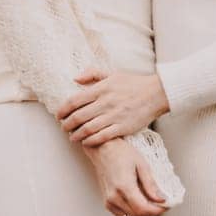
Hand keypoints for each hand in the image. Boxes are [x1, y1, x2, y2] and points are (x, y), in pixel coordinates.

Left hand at [55, 68, 170, 146]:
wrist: (156, 93)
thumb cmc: (133, 84)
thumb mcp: (112, 74)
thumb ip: (92, 74)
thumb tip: (75, 79)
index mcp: (101, 89)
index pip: (74, 101)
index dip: (63, 110)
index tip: (58, 115)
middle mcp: (106, 102)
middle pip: (78, 117)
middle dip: (67, 124)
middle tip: (63, 127)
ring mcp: (114, 116)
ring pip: (88, 128)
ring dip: (76, 134)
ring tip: (72, 137)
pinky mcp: (123, 127)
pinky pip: (102, 137)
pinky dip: (91, 141)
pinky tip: (86, 142)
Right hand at [84, 136, 166, 215]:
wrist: (104, 149)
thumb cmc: (120, 152)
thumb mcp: (141, 164)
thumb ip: (151, 185)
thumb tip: (161, 198)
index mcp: (124, 187)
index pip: (143, 209)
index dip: (157, 210)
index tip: (165, 206)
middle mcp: (114, 197)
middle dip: (152, 213)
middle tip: (160, 204)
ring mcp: (109, 201)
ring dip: (143, 215)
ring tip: (150, 203)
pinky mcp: (107, 203)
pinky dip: (133, 214)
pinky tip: (139, 203)